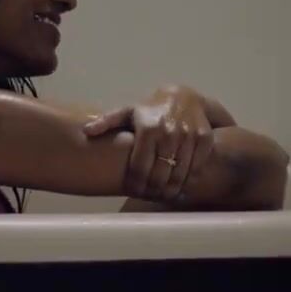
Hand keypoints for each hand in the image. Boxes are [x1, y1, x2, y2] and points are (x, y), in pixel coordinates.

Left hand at [83, 85, 214, 199]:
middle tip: (150, 195)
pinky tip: (181, 185)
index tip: (135, 192)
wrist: (183, 96)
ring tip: (164, 195)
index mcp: (148, 129)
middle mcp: (169, 133)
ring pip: (180, 173)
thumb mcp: (128, 111)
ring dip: (172, 189)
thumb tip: (86, 131)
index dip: (137, 184)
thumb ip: (107, 121)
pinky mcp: (204, 139)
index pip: (140, 167)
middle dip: (154, 190)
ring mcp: (189, 136)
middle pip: (160, 174)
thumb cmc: (150, 109)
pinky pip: (197, 166)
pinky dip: (189, 178)